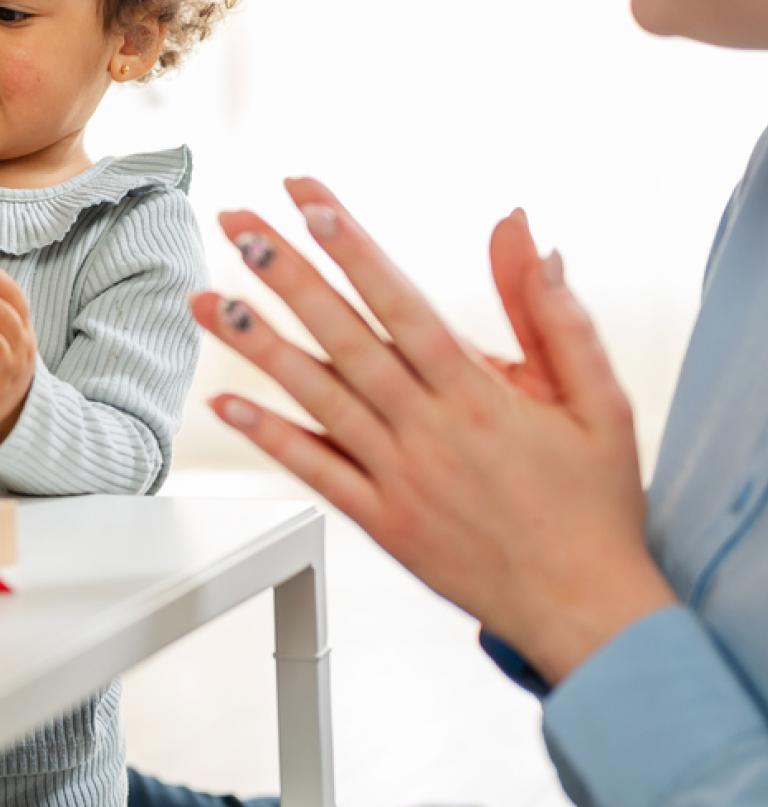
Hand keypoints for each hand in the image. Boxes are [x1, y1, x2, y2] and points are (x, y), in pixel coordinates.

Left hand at [194, 178, 676, 682]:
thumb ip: (552, 312)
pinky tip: (225, 402)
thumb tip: (526, 232)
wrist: (586, 607)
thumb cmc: (593, 500)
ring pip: (317, 398)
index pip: (400, 300)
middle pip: (345, 337)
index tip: (309, 198)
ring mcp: (399, 476)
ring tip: (208, 300)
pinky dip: (270, 436)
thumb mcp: (596, 399)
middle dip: (288, 274)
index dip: (351, 245)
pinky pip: (316, 471)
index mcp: (480, 392)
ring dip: (258, 346)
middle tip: (239, 225)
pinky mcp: (381, 521)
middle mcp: (430, 429)